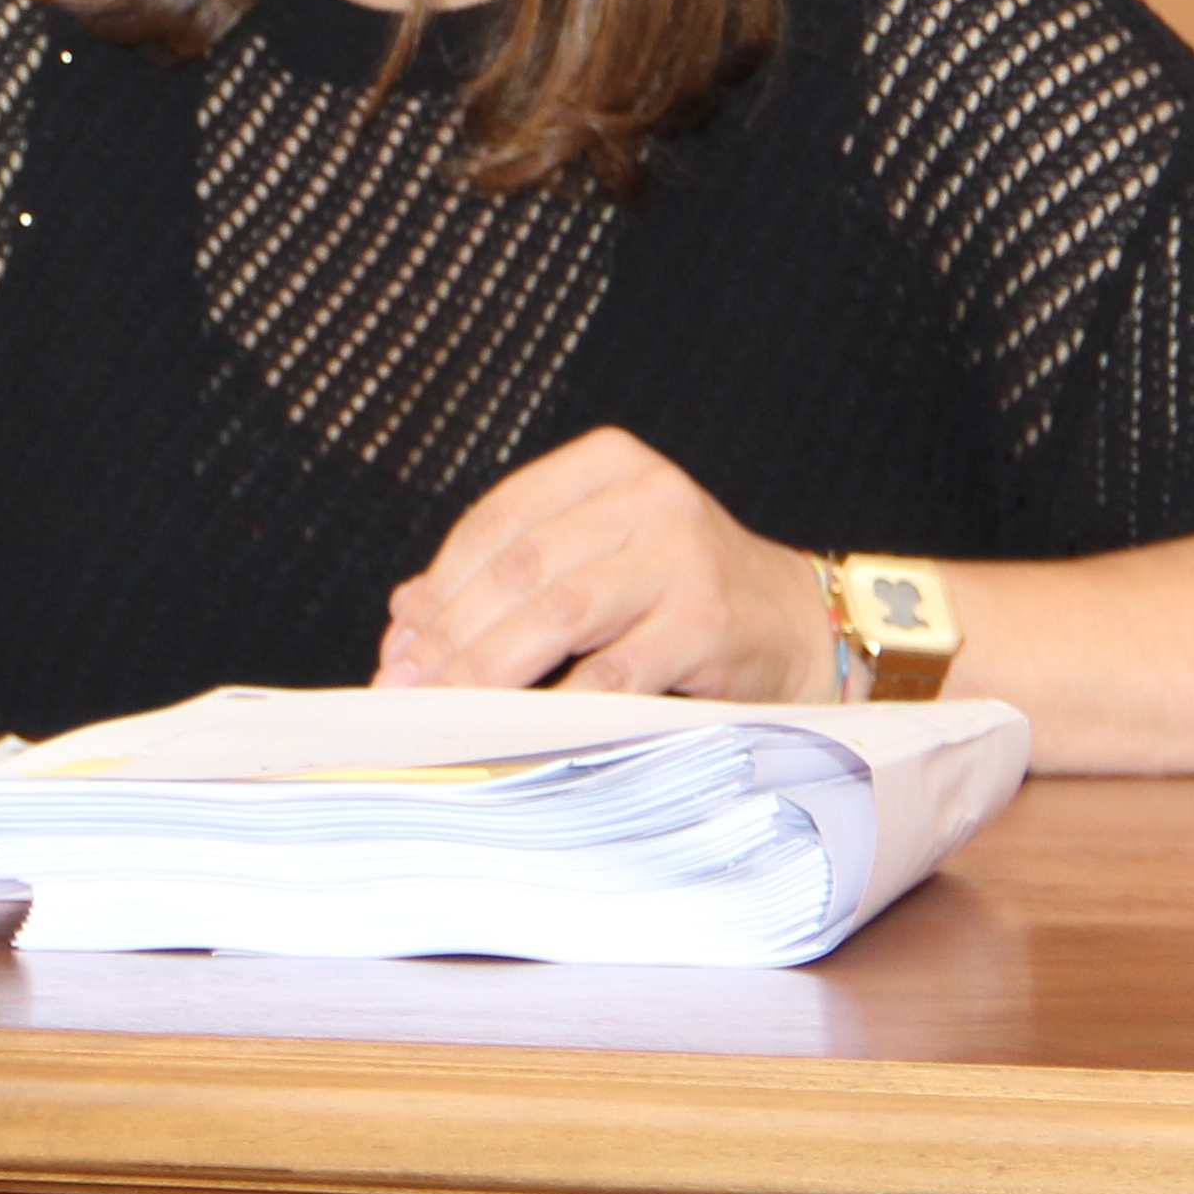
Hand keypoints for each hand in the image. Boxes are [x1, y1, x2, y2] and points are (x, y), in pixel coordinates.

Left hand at [375, 426, 825, 702]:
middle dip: (451, 635)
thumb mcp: (594, 558)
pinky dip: (557, 702)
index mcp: (606, 465)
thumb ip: (506, 575)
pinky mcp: (706, 619)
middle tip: (405, 687)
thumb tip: (406, 619)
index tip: (399, 643)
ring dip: (488, 668)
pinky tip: (520, 727)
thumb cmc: (678, 591)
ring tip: (447, 707)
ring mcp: (680, 555)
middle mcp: (646, 496)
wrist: (795, 623)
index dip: (438, 586)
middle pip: (518, 568)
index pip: (495, 521)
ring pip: (556, 614)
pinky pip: (613, 670)